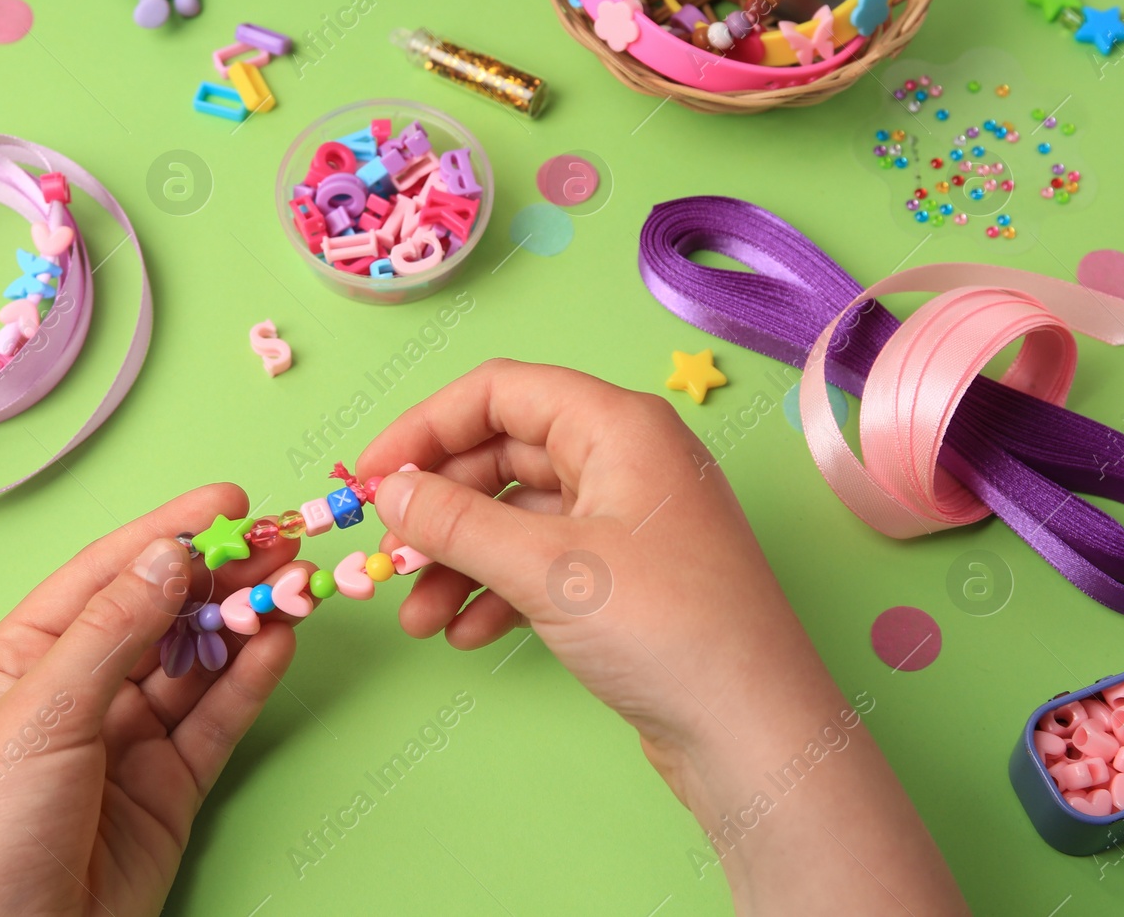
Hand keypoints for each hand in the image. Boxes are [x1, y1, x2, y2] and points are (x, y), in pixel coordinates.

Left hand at [0, 484, 312, 916]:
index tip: (227, 503)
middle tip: (282, 543)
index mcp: (23, 659)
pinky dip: (249, 681)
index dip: (166, 533)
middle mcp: (76, 690)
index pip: (104, 575)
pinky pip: (214, 720)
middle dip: (220, 576)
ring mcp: (124, 741)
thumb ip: (112, 633)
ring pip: (195, 663)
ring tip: (297, 586)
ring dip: (244, 622)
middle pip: (159, 614)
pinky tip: (280, 643)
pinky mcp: (165, 789)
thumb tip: (169, 556)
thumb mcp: (40, 716)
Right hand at [358, 360, 967, 914]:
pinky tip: (468, 634)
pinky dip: (498, 591)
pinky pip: (543, 562)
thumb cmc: (664, 627)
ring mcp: (628, 519)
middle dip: (440, 508)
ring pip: (518, 516)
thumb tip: (390, 490)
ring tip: (418, 618)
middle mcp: (626, 458)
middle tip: (387, 557)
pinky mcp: (627, 577)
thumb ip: (456, 522)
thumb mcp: (546, 567)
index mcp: (618, 425)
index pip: (499, 392)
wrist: (754, 732)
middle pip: (503, 454)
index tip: (369, 477)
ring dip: (460, 561)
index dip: (425, 427)